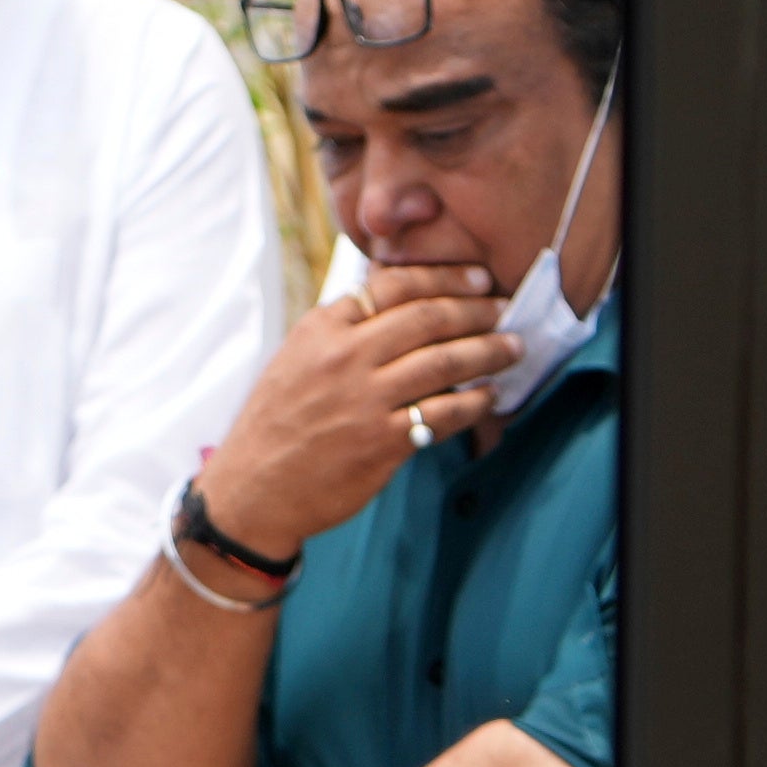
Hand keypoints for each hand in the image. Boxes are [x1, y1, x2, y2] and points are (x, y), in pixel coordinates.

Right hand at [192, 267, 511, 564]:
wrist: (254, 488)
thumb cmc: (277, 422)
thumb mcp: (296, 357)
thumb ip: (342, 327)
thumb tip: (393, 296)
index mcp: (323, 328)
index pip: (395, 285)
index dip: (445, 278)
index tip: (477, 277)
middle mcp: (346, 356)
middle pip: (428, 318)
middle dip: (476, 310)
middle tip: (504, 309)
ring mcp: (366, 399)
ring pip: (444, 362)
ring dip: (488, 351)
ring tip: (512, 347)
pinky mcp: (383, 442)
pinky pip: (444, 414)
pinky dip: (474, 402)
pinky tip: (489, 396)